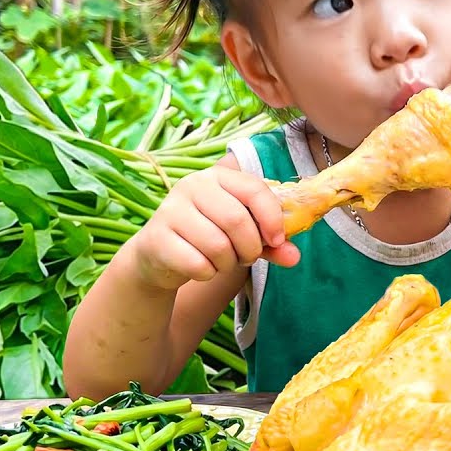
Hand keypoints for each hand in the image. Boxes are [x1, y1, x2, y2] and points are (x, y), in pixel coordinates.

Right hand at [127, 166, 298, 291]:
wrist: (160, 256)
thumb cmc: (210, 238)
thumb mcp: (245, 236)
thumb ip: (272, 243)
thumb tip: (294, 257)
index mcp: (218, 176)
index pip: (254, 189)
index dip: (272, 218)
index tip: (278, 240)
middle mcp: (192, 186)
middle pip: (236, 220)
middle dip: (250, 247)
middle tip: (248, 257)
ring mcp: (170, 210)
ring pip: (217, 245)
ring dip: (229, 263)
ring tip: (224, 262)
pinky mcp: (156, 238)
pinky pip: (197, 263)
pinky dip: (208, 273)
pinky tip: (202, 268)